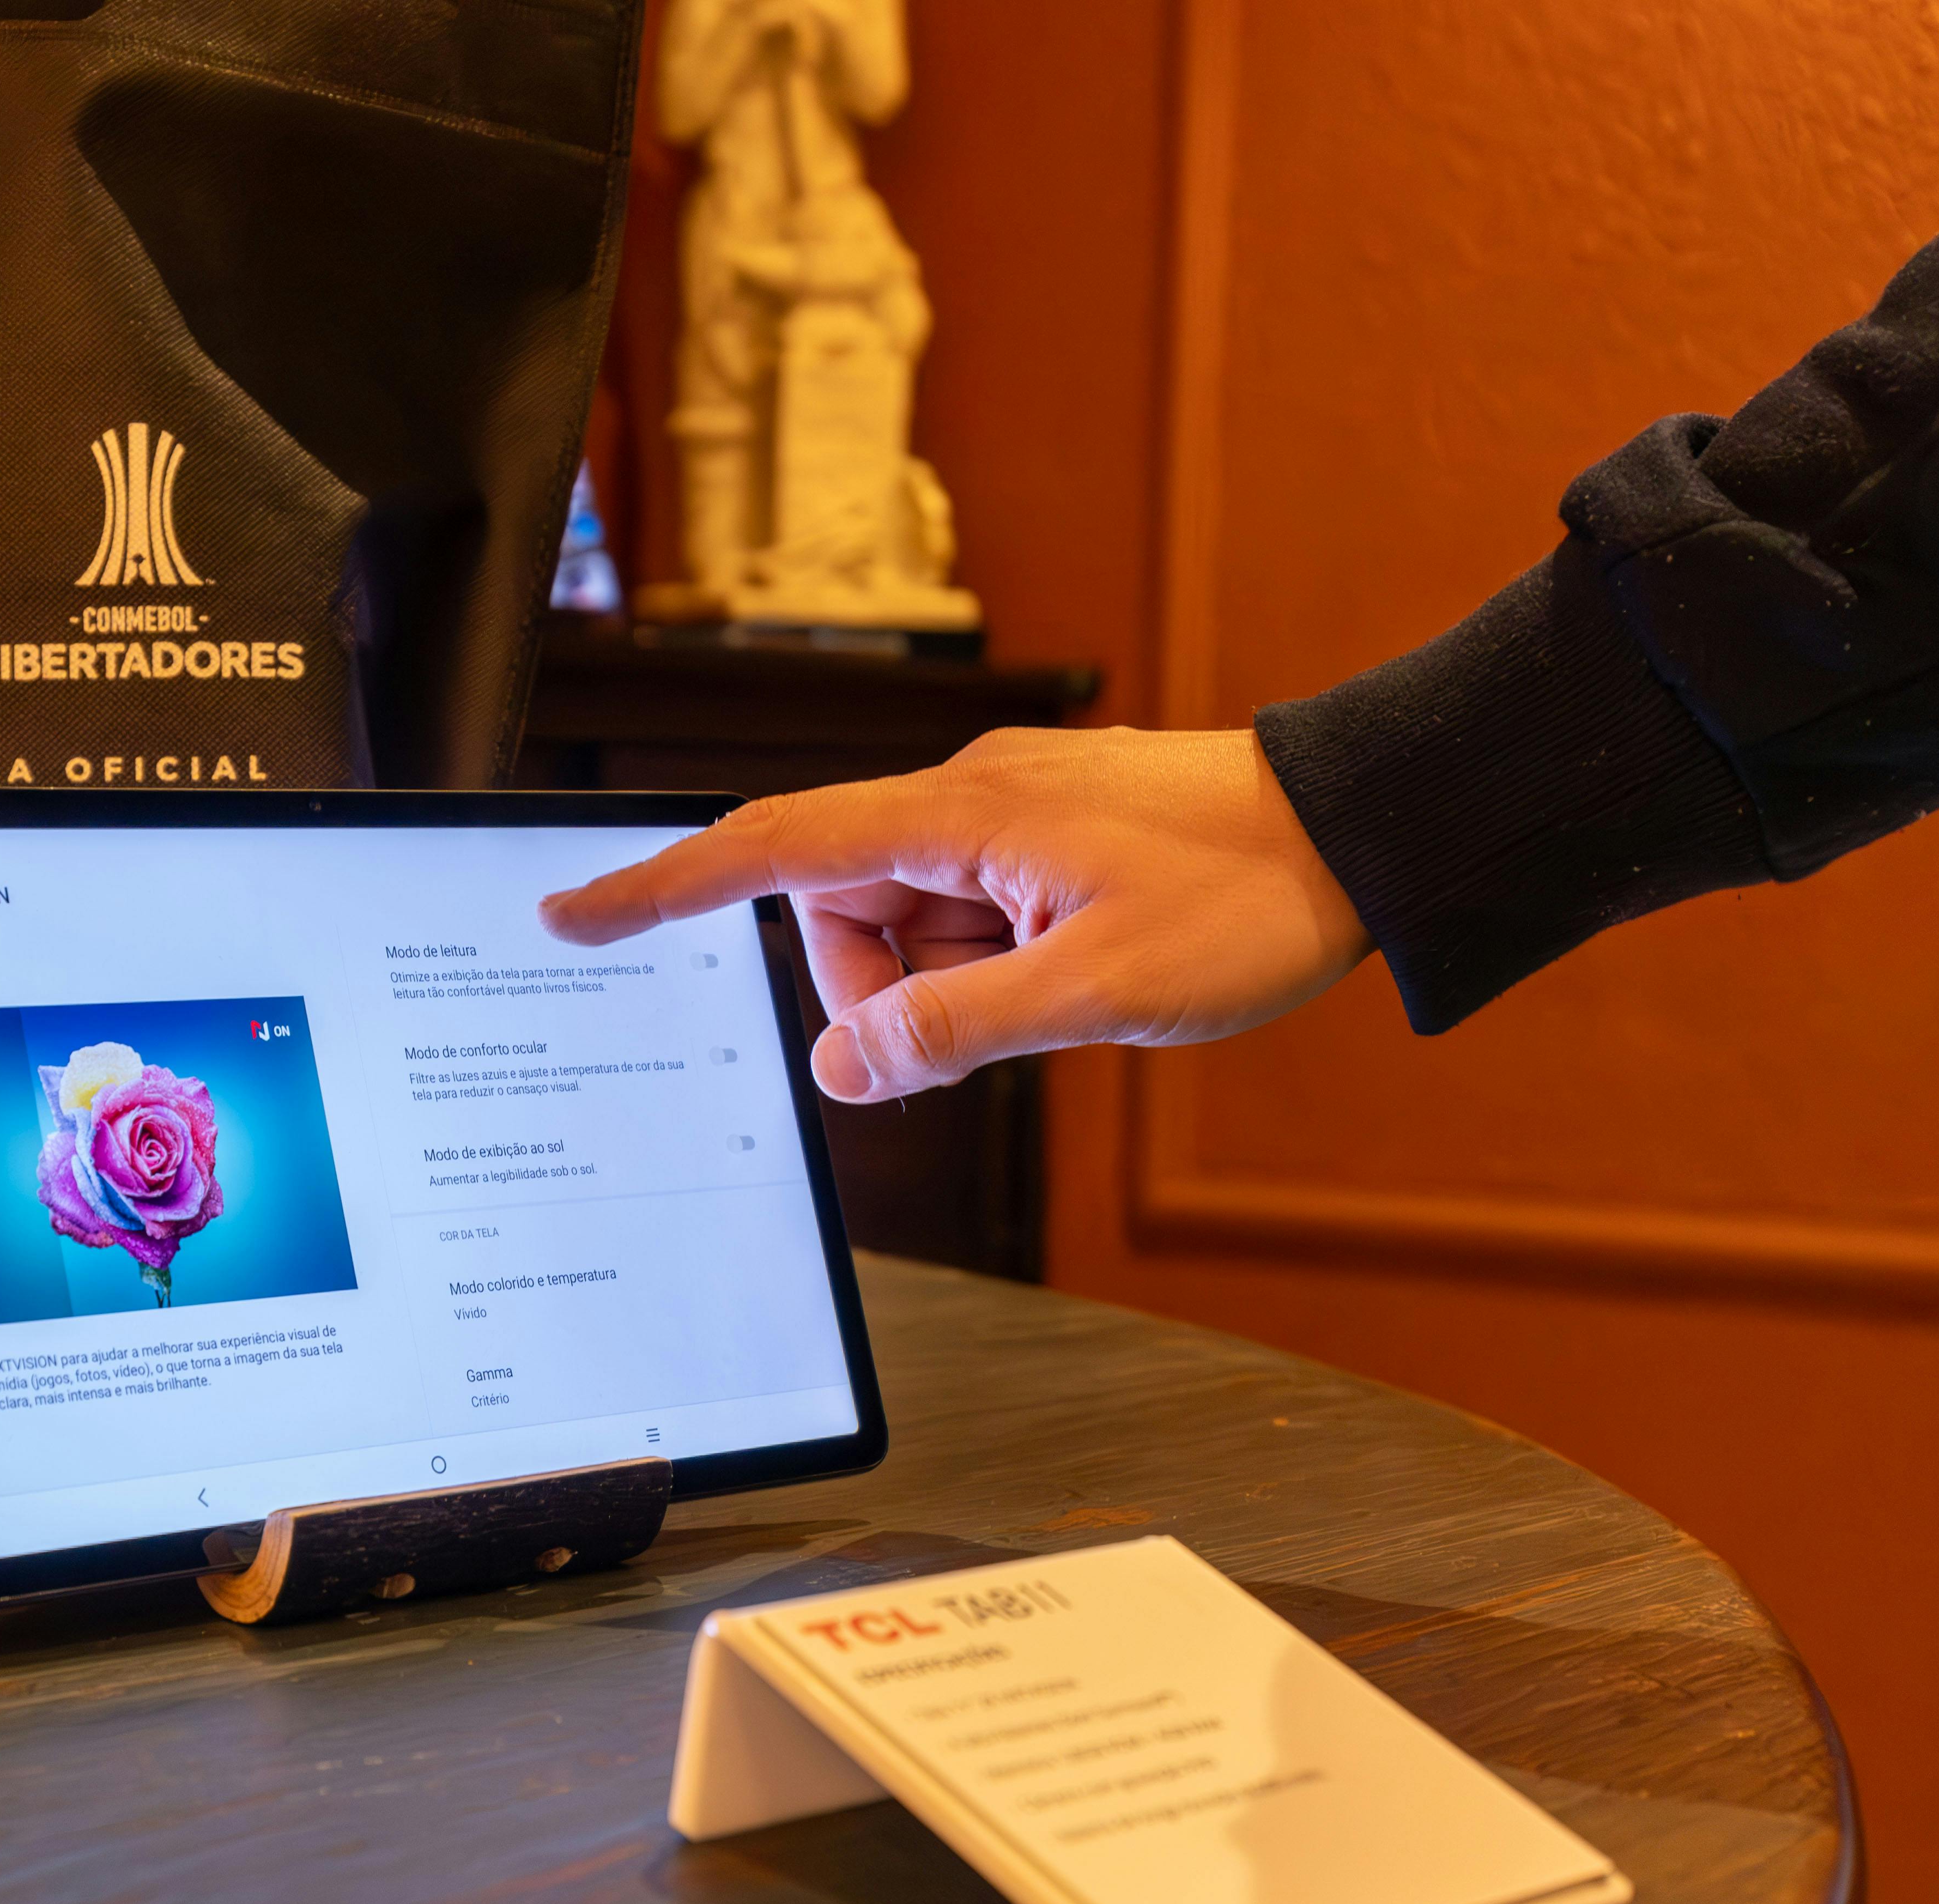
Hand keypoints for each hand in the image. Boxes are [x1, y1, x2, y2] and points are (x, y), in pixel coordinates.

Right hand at [537, 728, 1371, 1102]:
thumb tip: (845, 1067)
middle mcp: (966, 801)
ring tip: (1060, 991)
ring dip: (948, 983)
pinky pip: (966, 919)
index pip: (770, 850)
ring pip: (908, 925)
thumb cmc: (1248, 900)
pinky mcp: (1043, 843)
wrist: (1365, 835)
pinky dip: (989, 967)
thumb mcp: (1097, 991)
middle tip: (984, 1027)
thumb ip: (956, 1030)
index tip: (573, 913)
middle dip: (879, 988)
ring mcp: (1006, 820)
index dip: (663, 887)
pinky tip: (1068, 974)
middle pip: (841, 907)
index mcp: (959, 816)